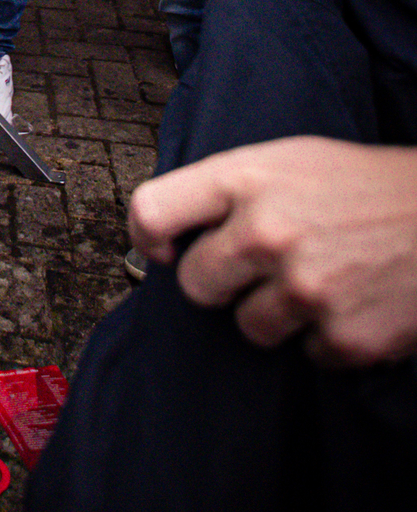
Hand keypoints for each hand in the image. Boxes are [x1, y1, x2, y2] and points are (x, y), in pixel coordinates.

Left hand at [130, 139, 416, 365]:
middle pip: (196, 285)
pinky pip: (306, 353)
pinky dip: (326, 335)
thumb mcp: (289, 158)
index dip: (148, 237)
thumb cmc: (363, 184)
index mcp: (246, 178)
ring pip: (248, 326)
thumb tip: (171, 230)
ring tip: (318, 278)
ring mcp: (303, 288)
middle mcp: (266, 232)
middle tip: (260, 267)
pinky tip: (354, 300)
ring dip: (276, 313)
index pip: (152, 210)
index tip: (164, 250)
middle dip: (220, 282)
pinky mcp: (341, 337)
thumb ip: (230, 189)